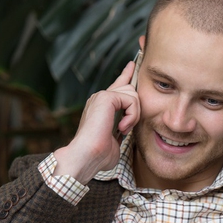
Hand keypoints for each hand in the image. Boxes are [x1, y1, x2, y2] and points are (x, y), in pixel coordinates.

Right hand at [51, 61, 139, 183]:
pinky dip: (131, 116)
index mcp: (102, 107)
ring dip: (134, 116)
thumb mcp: (115, 141)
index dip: (126, 74)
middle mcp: (100, 98)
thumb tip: (126, 132)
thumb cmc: (98, 155)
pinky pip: (131, 99)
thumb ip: (122, 130)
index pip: (118, 86)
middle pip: (130, 89)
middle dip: (136, 109)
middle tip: (125, 128)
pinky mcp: (106, 97)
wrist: (86, 157)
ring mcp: (102, 96)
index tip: (133, 64)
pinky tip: (121, 127)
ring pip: (133, 95)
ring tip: (122, 130)